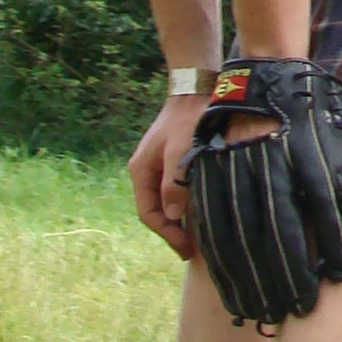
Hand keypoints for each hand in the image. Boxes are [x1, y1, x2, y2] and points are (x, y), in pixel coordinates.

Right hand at [128, 94, 207, 257]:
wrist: (196, 91)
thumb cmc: (188, 119)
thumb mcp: (180, 150)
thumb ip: (175, 182)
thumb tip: (172, 215)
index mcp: (141, 170)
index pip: (148, 213)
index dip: (166, 234)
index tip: (185, 249)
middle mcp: (146, 171)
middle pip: (155, 211)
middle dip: (172, 232)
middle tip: (192, 250)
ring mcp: (159, 167)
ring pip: (165, 203)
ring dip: (179, 221)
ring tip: (197, 238)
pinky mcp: (173, 163)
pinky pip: (175, 192)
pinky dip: (185, 206)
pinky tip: (201, 215)